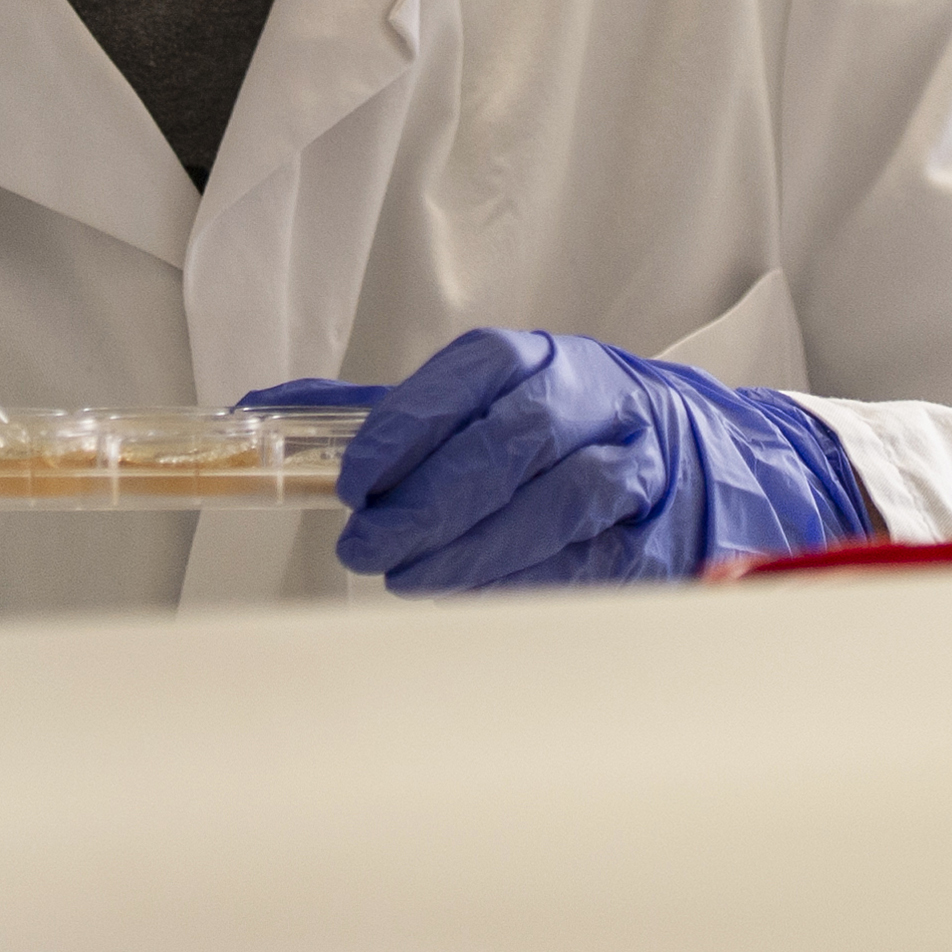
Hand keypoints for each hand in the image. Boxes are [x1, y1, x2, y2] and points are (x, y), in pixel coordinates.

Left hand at [307, 329, 875, 593]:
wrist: (689, 458)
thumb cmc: (559, 428)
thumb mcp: (477, 403)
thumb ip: (380, 411)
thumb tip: (262, 408)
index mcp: (543, 358)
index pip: (473, 374)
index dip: (410, 425)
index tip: (355, 479)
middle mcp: (598, 399)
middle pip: (512, 443)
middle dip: (428, 501)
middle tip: (365, 544)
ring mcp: (638, 465)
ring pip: (557, 502)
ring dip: (471, 550)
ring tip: (406, 578)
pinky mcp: (660, 533)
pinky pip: (591, 559)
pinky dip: (523, 580)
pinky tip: (472, 593)